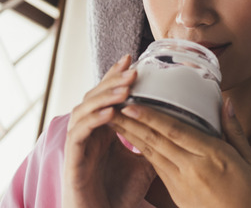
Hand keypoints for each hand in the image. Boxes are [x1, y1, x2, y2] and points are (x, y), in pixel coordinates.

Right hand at [63, 54, 156, 207]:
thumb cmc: (120, 193)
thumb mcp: (145, 163)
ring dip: (104, 97)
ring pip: (84, 109)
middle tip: (132, 67)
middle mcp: (87, 132)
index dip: (117, 76)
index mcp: (103, 129)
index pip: (107, 94)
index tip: (133, 58)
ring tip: (125, 88)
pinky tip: (111, 113)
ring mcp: (78, 144)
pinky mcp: (72, 159)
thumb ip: (154, 142)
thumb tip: (179, 126)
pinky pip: (79, 134)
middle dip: (112, 80)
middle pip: (94, 96)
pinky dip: (94, 121)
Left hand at [113, 98, 250, 207]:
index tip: (133, 104)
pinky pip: (157, 168)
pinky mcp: (177, 194)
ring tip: (115, 120)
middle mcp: (193, 168)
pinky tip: (133, 140)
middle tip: (111, 106)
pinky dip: (143, 151)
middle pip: (157, 141)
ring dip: (131, 136)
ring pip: (152, 154)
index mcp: (213, 156)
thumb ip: (234, 131)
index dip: (151, 117)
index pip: (175, 131)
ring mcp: (182, 183)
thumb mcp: (249, 160)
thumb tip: (226, 103)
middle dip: (132, 123)